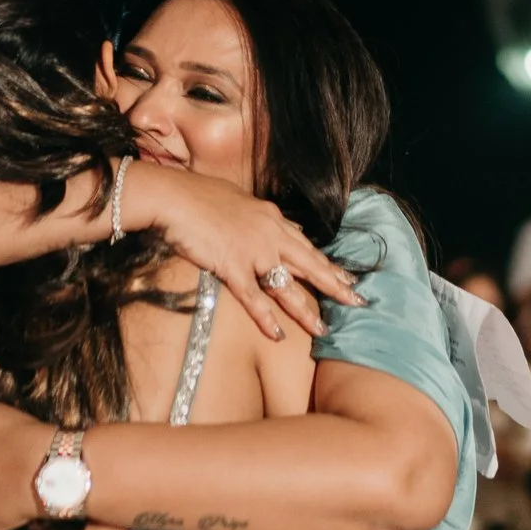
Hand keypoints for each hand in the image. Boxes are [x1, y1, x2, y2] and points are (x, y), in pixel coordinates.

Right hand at [127, 164, 362, 341]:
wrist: (174, 196)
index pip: (304, 243)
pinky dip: (265, 318)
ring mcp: (254, 251)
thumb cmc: (198, 195)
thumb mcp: (237, 200)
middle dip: (334, 284)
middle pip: (309, 264)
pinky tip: (277, 335)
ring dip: (306, 309)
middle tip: (356, 301)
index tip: (345, 275)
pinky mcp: (233, 266)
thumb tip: (266, 220)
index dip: (325, 262)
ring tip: (323, 329)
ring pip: (288, 285)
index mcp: (271, 217)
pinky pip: (253, 298)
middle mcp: (270, 234)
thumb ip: (254, 215)